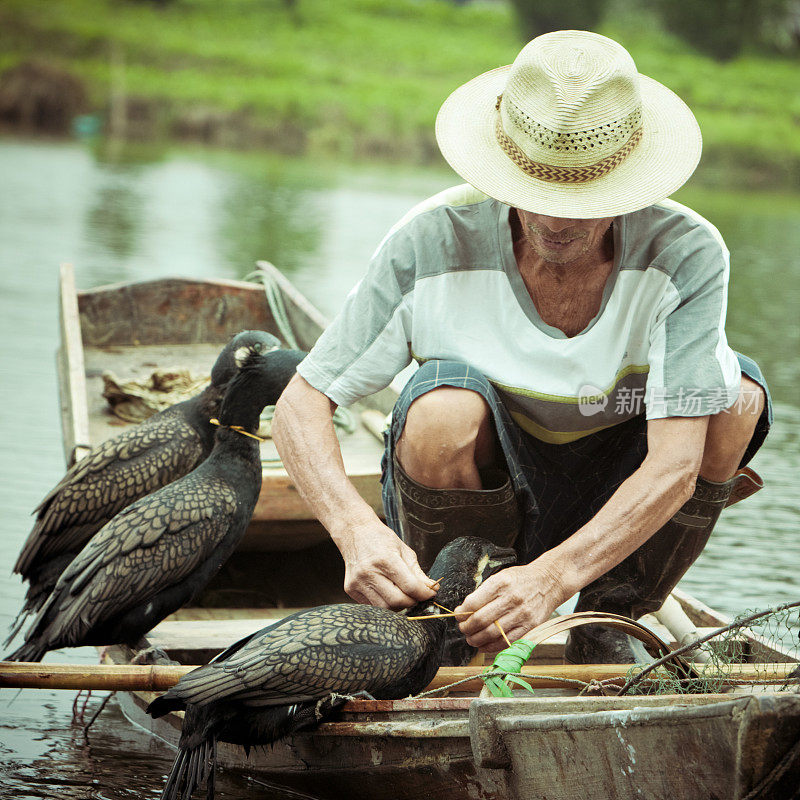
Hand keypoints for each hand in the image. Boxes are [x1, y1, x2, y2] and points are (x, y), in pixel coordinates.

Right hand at [337, 519, 435, 609]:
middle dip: (412, 602)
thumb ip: (418, 572)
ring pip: (385, 608)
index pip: (410, 586)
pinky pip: (373, 606)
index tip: (430, 593)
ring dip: (399, 605)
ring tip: (403, 595)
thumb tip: (432, 588)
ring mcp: (358, 582)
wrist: (355, 533)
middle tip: (417, 596)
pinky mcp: (351, 589)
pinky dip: (385, 603)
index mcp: (386, 559)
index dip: (424, 593)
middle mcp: (369, 572)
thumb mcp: (404, 550)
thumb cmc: (381, 539)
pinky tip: (388, 592)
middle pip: (398, 601)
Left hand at [453, 559, 567, 651]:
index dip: (462, 613)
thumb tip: (464, 610)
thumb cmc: (521, 579)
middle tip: (462, 629)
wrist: (549, 581)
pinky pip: (507, 641)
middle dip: (467, 628)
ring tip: (471, 639)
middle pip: (481, 620)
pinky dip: (492, 647)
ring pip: (492, 633)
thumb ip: (483, 593)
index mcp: (501, 583)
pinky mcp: (530, 626)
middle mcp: (511, 599)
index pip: (474, 603)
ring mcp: (522, 614)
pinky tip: (484, 646)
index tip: (458, 615)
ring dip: (476, 640)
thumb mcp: (500, 577)